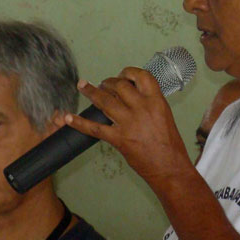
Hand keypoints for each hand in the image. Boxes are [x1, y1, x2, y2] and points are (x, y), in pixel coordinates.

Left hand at [65, 69, 194, 187]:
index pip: (141, 76)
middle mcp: (142, 109)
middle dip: (108, 83)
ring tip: (83, 86)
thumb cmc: (170, 146)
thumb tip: (135, 96)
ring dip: (91, 92)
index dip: (128, 72)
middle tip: (103, 84)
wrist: (170, 167)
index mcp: (157, 101)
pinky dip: (79, 123)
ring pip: (104, 101)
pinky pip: (95, 128)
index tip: (122, 74)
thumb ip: (150, 104)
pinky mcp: (119, 139)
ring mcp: (129, 123)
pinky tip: (69, 118)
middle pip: (119, 86)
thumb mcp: (165, 116)